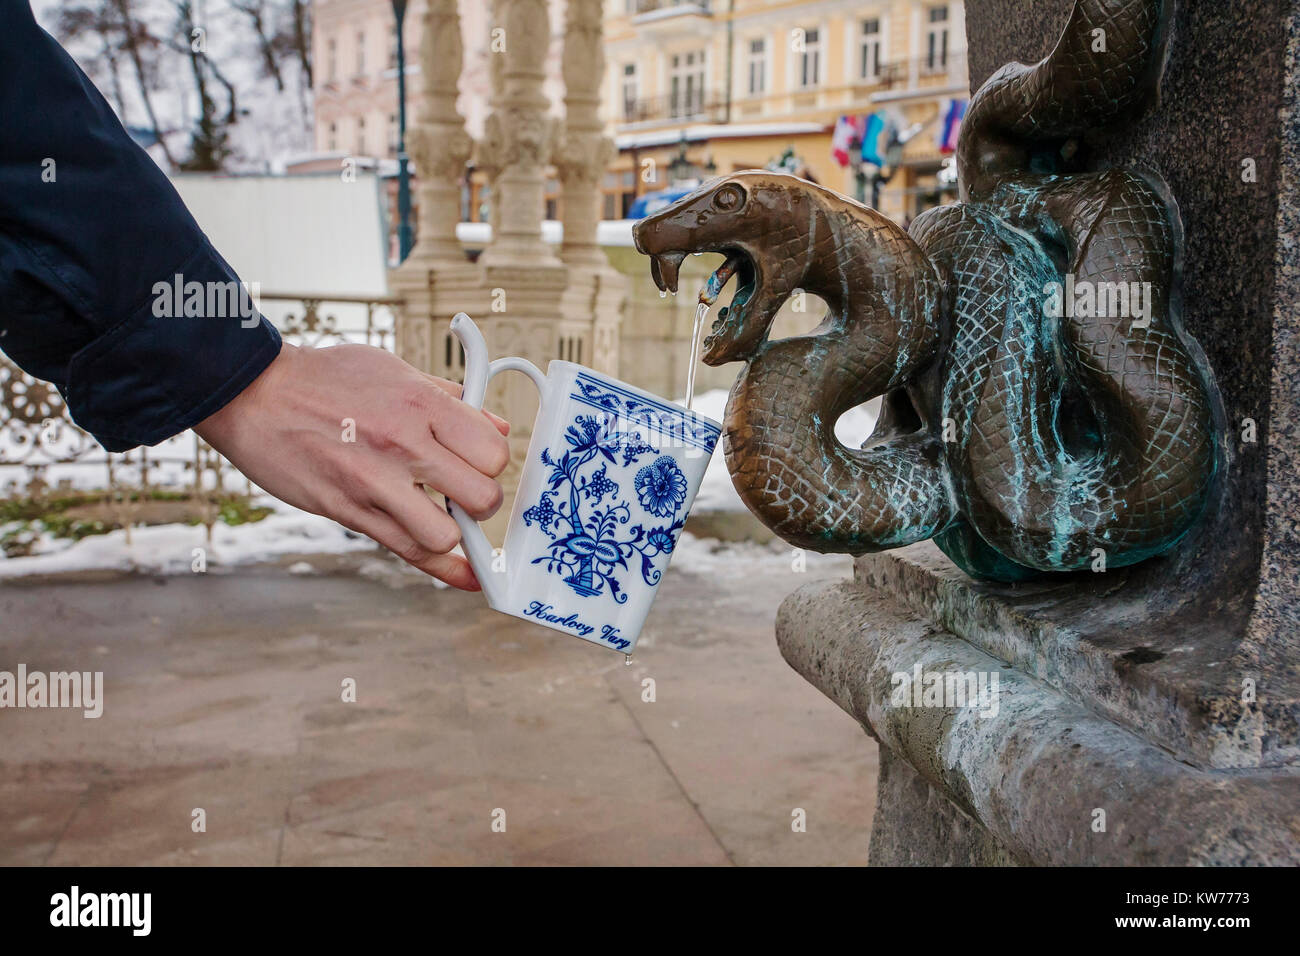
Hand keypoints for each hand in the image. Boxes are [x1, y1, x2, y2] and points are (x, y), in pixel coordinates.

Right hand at [196, 343, 509, 589]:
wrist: (255, 393)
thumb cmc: (325, 379)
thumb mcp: (395, 370)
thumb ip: (449, 399)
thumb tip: (495, 425)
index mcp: (421, 403)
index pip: (493, 450)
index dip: (493, 464)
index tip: (481, 464)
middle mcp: (404, 443)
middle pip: (482, 496)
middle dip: (482, 503)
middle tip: (465, 495)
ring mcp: (375, 482)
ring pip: (448, 535)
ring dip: (455, 534)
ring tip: (443, 518)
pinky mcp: (348, 511)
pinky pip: (410, 552)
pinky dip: (443, 568)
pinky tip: (462, 574)